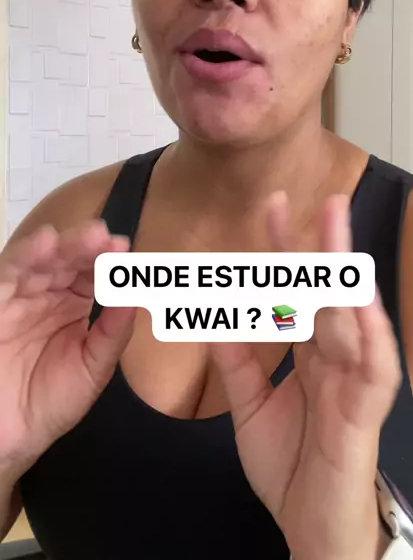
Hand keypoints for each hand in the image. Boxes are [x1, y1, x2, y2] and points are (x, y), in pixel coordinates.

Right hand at [0, 221, 134, 479]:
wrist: (8, 437)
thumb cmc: (49, 403)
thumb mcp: (92, 369)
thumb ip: (113, 333)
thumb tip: (138, 297)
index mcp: (73, 304)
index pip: (92, 273)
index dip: (108, 260)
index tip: (125, 248)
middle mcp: (46, 294)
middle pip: (68, 260)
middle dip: (88, 247)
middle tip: (107, 237)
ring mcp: (18, 297)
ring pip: (41, 261)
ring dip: (64, 245)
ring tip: (89, 236)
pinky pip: (8, 275)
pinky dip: (26, 255)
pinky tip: (46, 242)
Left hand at [210, 194, 400, 559]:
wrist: (310, 531)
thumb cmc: (290, 468)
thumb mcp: (251, 408)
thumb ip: (238, 363)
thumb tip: (215, 317)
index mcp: (311, 355)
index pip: (298, 292)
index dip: (286, 250)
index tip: (272, 206)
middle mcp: (336, 360)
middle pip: (331, 295)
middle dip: (325, 247)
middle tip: (324, 198)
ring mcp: (354, 384)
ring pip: (354, 319)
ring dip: (346, 274)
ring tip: (339, 230)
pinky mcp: (365, 415)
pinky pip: (374, 370)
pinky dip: (370, 334)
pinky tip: (360, 300)